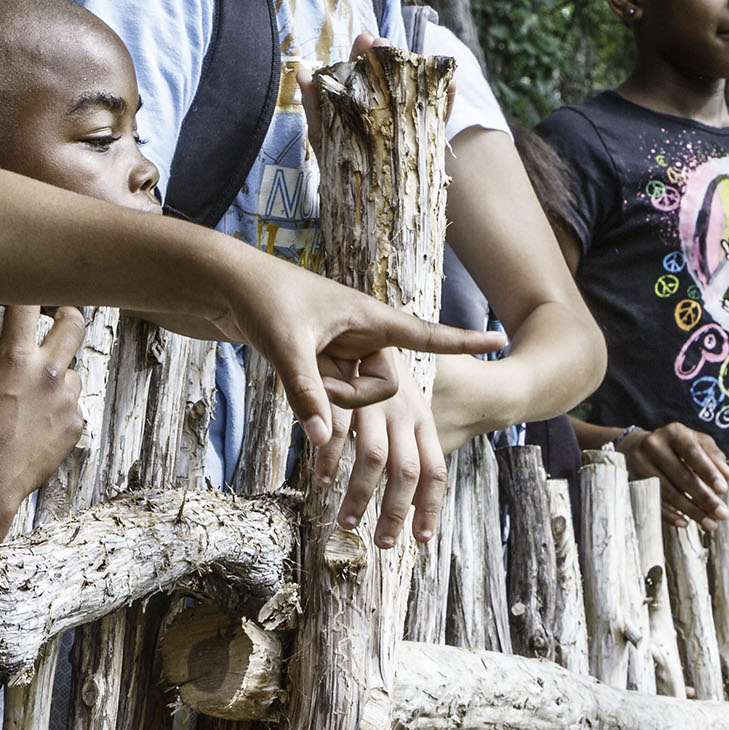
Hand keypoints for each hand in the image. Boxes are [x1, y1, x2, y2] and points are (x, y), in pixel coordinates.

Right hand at [0, 307, 87, 534]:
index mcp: (16, 358)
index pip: (27, 306)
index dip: (28, 293)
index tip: (29, 292)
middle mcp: (47, 373)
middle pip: (74, 325)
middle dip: (67, 313)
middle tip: (59, 315)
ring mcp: (65, 399)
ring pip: (72, 370)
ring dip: (58, 373)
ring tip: (34, 395)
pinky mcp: (76, 423)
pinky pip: (73, 403)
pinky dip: (59, 406)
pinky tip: (37, 422)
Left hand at [214, 253, 501, 448]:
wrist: (228, 288)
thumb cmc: (263, 301)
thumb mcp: (285, 346)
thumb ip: (305, 392)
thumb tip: (323, 441)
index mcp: (370, 317)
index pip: (426, 334)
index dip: (463, 340)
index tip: (500, 339)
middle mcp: (365, 335)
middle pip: (384, 388)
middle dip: (349, 397)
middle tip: (313, 378)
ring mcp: (347, 351)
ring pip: (358, 399)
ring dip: (327, 398)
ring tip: (296, 368)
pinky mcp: (327, 363)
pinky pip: (338, 398)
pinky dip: (319, 404)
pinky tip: (297, 390)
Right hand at [317, 365, 444, 547]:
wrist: (359, 320)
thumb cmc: (379, 375)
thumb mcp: (401, 409)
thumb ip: (407, 447)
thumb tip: (410, 498)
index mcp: (422, 419)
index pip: (435, 470)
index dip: (430, 507)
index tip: (421, 538)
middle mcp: (404, 412)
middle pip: (407, 471)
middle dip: (394, 512)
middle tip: (383, 543)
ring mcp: (375, 402)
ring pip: (374, 459)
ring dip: (360, 497)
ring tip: (347, 523)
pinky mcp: (347, 392)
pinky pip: (340, 434)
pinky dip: (332, 462)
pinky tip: (324, 481)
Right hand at [616, 422, 728, 527]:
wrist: (638, 447)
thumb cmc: (677, 447)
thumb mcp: (696, 442)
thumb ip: (713, 455)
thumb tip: (726, 476)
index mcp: (674, 433)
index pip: (693, 453)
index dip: (708, 472)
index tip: (723, 489)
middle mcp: (654, 445)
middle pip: (681, 475)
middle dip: (704, 497)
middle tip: (722, 514)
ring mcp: (640, 463)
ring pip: (668, 491)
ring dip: (691, 510)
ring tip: (710, 523)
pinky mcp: (632, 480)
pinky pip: (653, 501)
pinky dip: (669, 515)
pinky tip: (685, 523)